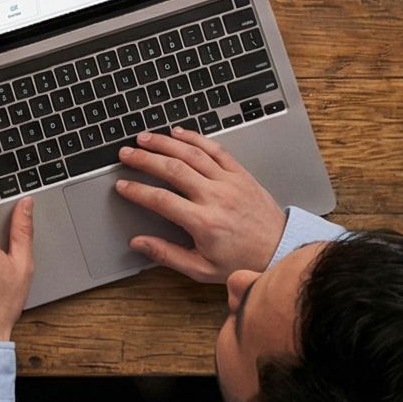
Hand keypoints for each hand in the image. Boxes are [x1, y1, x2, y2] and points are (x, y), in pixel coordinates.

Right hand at [111, 128, 287, 282]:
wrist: (281, 250)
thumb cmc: (242, 262)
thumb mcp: (202, 268)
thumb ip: (167, 254)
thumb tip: (138, 243)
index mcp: (205, 223)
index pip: (162, 201)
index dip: (138, 191)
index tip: (122, 186)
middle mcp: (216, 198)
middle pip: (173, 169)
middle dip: (145, 159)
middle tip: (125, 154)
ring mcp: (230, 182)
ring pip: (192, 154)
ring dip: (165, 143)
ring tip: (144, 138)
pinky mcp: (241, 174)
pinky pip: (215, 150)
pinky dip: (195, 138)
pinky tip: (177, 133)